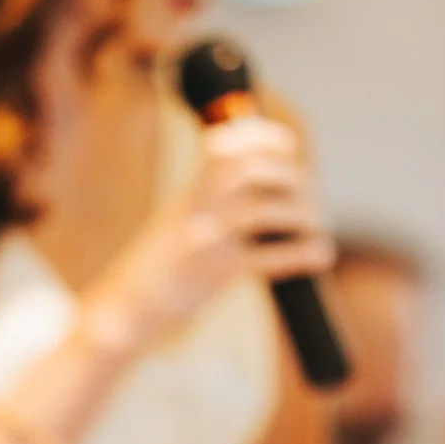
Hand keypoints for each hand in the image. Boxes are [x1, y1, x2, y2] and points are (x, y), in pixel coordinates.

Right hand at [81, 115, 333, 352]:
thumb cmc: (161, 265)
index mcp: (190, 191)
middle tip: (308, 200)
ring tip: (313, 228)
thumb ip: (213, 194)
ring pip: (266, 209)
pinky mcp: (215, 273)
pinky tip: (319, 257)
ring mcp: (205, 239)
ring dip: (303, 215)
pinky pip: (270, 256)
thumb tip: (268, 176)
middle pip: (253, 169)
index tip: (287, 148)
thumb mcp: (179, 217)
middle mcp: (196, 207)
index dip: (264, 136)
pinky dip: (304, 253)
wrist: (126, 307)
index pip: (227, 143)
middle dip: (294, 178)